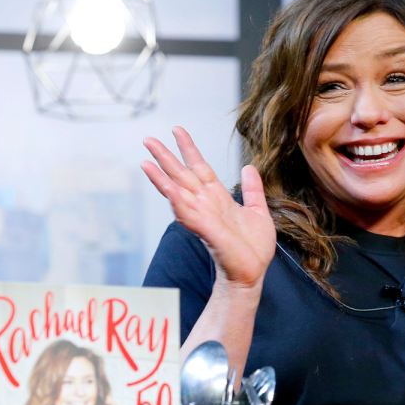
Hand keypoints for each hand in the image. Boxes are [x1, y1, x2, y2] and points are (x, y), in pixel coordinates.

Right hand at [142, 127, 275, 290]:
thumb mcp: (258, 212)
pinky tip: (168, 190)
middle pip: (182, 175)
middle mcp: (206, 205)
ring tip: (145, 162)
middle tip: (147, 139)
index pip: (200, 167)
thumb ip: (253, 190)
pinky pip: (188, 214)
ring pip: (178, 193)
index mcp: (218, 198)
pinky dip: (177, 202)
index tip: (177, 130)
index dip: (189, 149)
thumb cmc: (253, 248)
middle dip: (166, 157)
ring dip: (161, 178)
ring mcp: (203, 217)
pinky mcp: (206, 231)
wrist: (252, 274)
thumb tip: (248, 167)